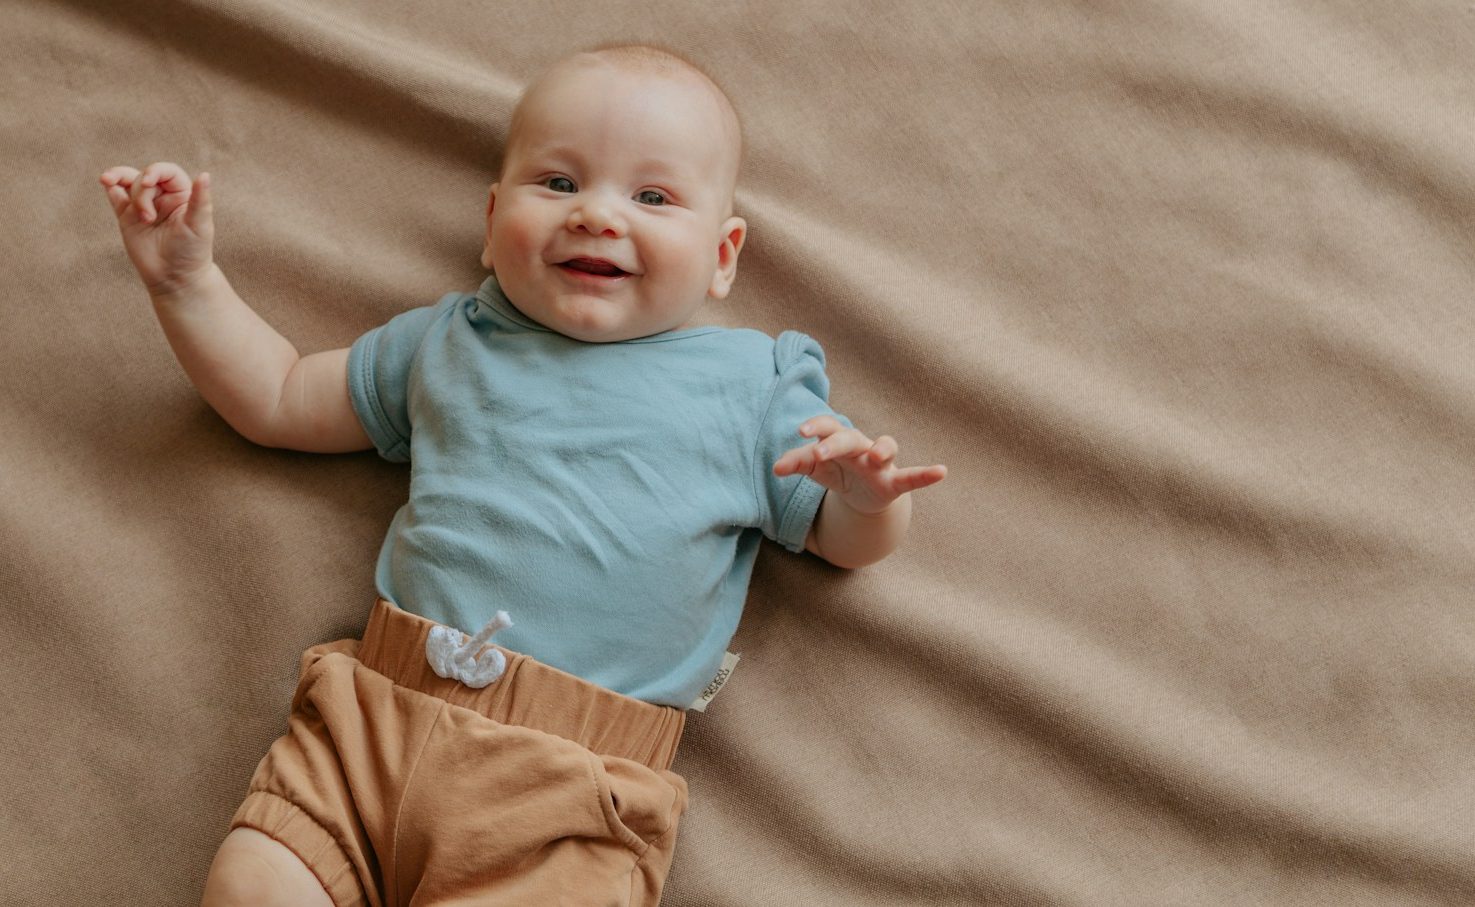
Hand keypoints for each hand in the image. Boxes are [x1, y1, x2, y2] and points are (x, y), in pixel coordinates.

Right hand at [99, 162, 214, 295]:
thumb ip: (200, 200)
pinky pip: (116, 196)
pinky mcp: (127, 217)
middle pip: (144, 177)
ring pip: (127, 180)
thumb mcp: (199, 225)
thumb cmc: (192, 252)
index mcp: (182, 195)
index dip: (155, 171)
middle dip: (141, 193)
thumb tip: (204, 174)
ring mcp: (143, 205)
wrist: (174, 277)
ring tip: (106, 180)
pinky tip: (106, 183)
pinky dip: (110, 187)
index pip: (167, 172)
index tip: (149, 182)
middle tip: (148, 219)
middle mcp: (162, 197)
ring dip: (117, 178)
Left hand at [772, 415, 946, 514]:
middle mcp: (861, 446)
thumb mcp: (817, 469)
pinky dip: (926, 475)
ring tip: (878, 456)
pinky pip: (912, 477)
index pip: (827, 428)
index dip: (815, 427)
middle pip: (849, 436)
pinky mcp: (894, 482)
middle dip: (835, 442)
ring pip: (884, 447)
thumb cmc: (837, 472)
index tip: (800, 432)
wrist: (860, 497)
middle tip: (819, 452)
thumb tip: (776, 467)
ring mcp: (880, 463)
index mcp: (839, 440)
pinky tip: (941, 471)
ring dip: (882, 449)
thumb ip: (799, 463)